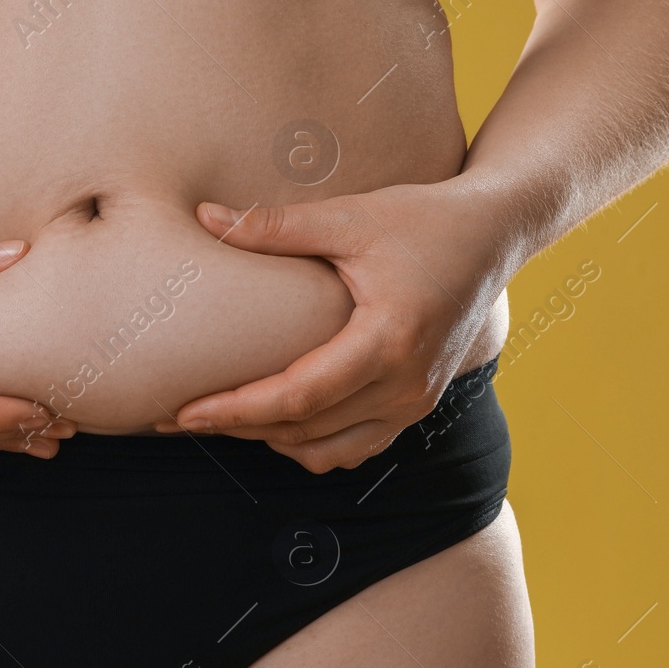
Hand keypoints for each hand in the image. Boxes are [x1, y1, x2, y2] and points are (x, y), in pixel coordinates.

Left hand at [154, 180, 510, 472]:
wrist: (494, 235)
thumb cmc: (424, 220)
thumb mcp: (351, 216)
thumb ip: (276, 225)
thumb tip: (204, 218)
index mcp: (387, 342)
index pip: (297, 397)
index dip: (235, 409)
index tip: (183, 413)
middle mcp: (405, 386)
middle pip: (304, 431)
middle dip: (235, 428)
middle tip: (174, 419)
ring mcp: (415, 403)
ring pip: (327, 451)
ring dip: (269, 441)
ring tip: (217, 420)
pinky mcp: (416, 405)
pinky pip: (353, 447)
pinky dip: (309, 443)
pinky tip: (272, 420)